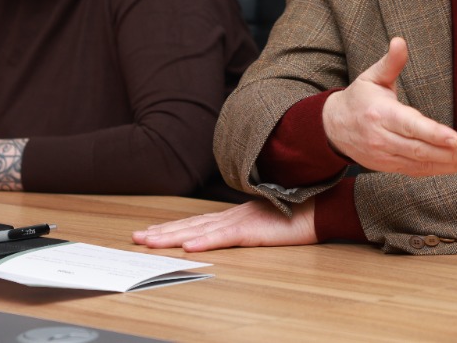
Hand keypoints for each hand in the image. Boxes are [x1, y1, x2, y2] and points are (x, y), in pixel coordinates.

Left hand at [132, 198, 316, 251]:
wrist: (319, 208)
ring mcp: (240, 221)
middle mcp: (231, 216)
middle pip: (189, 225)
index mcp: (234, 215)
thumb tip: (230, 234)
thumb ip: (245, 227)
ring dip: (172, 237)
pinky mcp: (251, 230)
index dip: (171, 228)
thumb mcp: (264, 223)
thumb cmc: (296, 216)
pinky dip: (204, 242)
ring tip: (150, 242)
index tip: (150, 232)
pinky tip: (188, 247)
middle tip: (137, 238)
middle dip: (161, 232)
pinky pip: (223, 237)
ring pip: (198, 231)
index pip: (195, 222)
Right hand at [321, 37, 456, 175]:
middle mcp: (383, 139)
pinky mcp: (390, 167)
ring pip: (422, 164)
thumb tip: (400, 41)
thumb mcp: (371, 77)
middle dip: (452, 154)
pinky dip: (441, 170)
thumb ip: (390, 62)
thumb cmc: (359, 98)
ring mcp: (386, 157)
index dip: (433, 134)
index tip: (455, 139)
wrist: (333, 128)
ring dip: (452, 165)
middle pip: (420, 150)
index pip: (410, 126)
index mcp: (381, 114)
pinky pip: (418, 171)